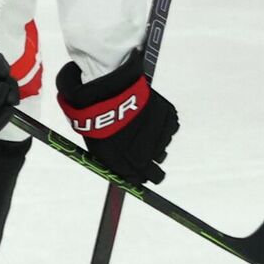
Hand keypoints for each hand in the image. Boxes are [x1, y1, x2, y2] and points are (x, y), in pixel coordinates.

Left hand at [56, 57, 178, 183]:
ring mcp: (154, 133)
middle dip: (154, 173)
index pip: (134, 177)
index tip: (141, 179)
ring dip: (156, 147)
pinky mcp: (165, 117)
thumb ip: (109, 155)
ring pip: (161, 149)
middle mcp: (139, 149)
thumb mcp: (94, 137)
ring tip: (145, 136)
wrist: (106, 85)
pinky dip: (163, 129)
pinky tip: (151, 121)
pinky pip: (169, 130)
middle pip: (154, 172)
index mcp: (119, 157)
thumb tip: (122, 168)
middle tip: (155, 174)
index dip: (138, 178)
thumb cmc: (94, 111)